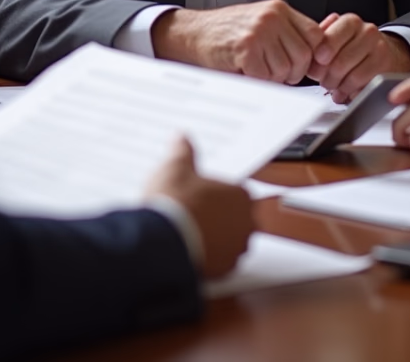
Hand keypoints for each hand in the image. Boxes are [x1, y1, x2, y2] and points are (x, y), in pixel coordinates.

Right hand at [144, 138, 252, 278]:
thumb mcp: (176, 166)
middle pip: (237, 218)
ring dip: (215, 237)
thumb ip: (183, 150)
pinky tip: (188, 247)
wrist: (163, 240)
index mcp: (241, 196)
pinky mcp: (224, 271)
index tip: (202, 193)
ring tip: (190, 230)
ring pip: (230, 241)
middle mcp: (246, 224)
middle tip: (195, 211)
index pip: (237, 192)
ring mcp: (236, 249)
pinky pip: (219, 261)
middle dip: (220, 216)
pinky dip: (208, 256)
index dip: (218, 193)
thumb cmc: (175, 202)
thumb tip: (182, 138)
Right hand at [151, 0, 324, 83]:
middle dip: (293, 72)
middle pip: (304, 55)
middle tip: (276, 71)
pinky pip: (265, 76)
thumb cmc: (228, 31)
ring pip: (285, 69)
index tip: (307, 66)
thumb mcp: (262, 21)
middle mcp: (271, 17)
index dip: (315, 55)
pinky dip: (256, 79)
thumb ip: (289, 32)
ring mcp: (259, 32)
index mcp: (279, 9)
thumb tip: (322, 51)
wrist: (195, 32)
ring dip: (273, 77)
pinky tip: (245, 69)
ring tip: (257, 68)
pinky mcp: (245, 49)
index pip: (315, 34)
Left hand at [306, 13, 409, 102]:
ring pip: (353, 77)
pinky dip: (351, 93)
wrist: (386, 51)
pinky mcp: (387, 69)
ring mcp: (380, 50)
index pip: (329, 39)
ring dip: (338, 86)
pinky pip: (365, 86)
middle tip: (322, 80)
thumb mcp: (335, 35)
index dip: (318, 57)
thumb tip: (305, 54)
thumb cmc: (353, 45)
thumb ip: (318, 41)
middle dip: (326, 76)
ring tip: (332, 86)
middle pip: (340, 62)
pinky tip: (344, 92)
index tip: (315, 64)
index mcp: (350, 22)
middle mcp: (367, 32)